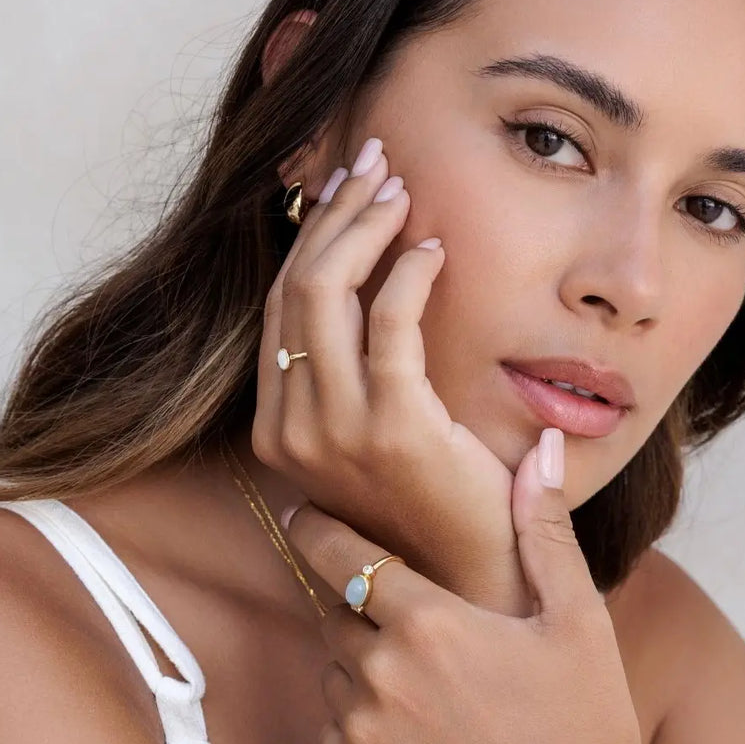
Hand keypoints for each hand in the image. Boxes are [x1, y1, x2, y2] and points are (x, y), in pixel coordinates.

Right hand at [253, 137, 531, 613]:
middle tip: (373, 165)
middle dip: (334, 214)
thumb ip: (349, 374)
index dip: (310, 240)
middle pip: (295, 287)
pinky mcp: (392, 426)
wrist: (465, 579)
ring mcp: (334, 429)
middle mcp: (291, 425)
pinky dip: (409, 273)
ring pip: (326, 291)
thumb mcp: (368, 436)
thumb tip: (362, 288)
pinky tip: (435, 248)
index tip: (344, 192)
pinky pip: (391, 321)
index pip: (280, 308)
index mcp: (279, 427)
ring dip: (363, 226)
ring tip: (398, 187)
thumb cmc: (424, 505)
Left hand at [281, 428, 658, 743]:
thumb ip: (543, 527)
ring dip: (360, 666)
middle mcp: (384, 672)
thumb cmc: (587, 723)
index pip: (343, 551)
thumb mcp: (577, 617)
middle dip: (362, 608)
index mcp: (431, 620)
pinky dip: (358, 724)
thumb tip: (542, 444)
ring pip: (333, 670)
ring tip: (428, 689)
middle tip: (415, 627)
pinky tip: (417, 737)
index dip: (319, 527)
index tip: (304, 514)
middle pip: (337, 612)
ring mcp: (364, 733)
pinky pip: (332, 730)